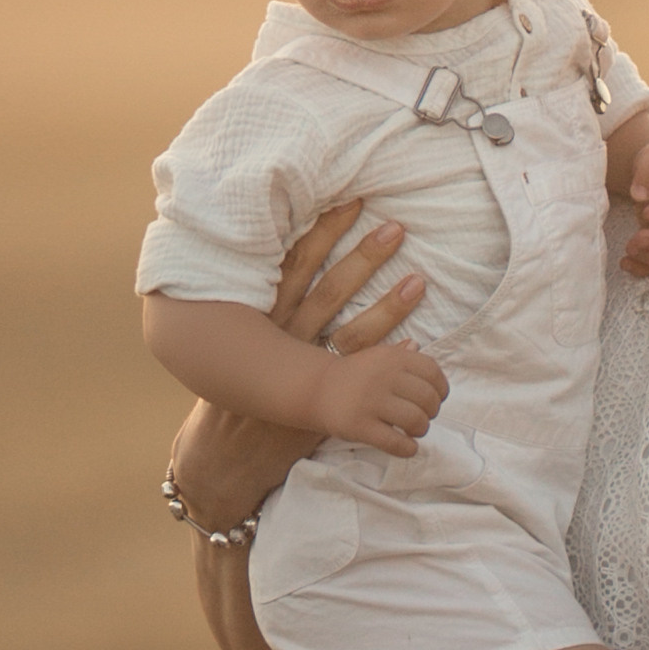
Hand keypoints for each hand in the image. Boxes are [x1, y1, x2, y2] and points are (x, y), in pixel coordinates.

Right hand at [170, 199, 431, 529]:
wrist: (229, 447)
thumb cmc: (235, 390)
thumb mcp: (240, 339)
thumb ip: (260, 306)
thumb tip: (278, 260)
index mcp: (265, 313)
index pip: (296, 262)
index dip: (324, 231)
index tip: (353, 201)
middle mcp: (286, 335)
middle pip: (330, 288)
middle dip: (363, 257)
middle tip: (396, 227)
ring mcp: (305, 367)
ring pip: (354, 330)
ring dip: (388, 306)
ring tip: (418, 281)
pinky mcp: (321, 398)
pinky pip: (359, 375)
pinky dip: (386, 359)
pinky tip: (413, 346)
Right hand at [312, 336, 447, 454]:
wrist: (316, 389)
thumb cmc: (354, 375)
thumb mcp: (375, 357)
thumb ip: (399, 354)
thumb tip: (417, 347)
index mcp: (391, 357)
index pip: (432, 372)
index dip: (441, 388)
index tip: (437, 398)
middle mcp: (383, 376)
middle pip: (427, 399)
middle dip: (432, 412)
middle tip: (423, 417)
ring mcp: (370, 402)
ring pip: (415, 421)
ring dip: (421, 430)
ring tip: (413, 431)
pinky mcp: (359, 426)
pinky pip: (395, 442)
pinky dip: (407, 448)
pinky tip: (406, 446)